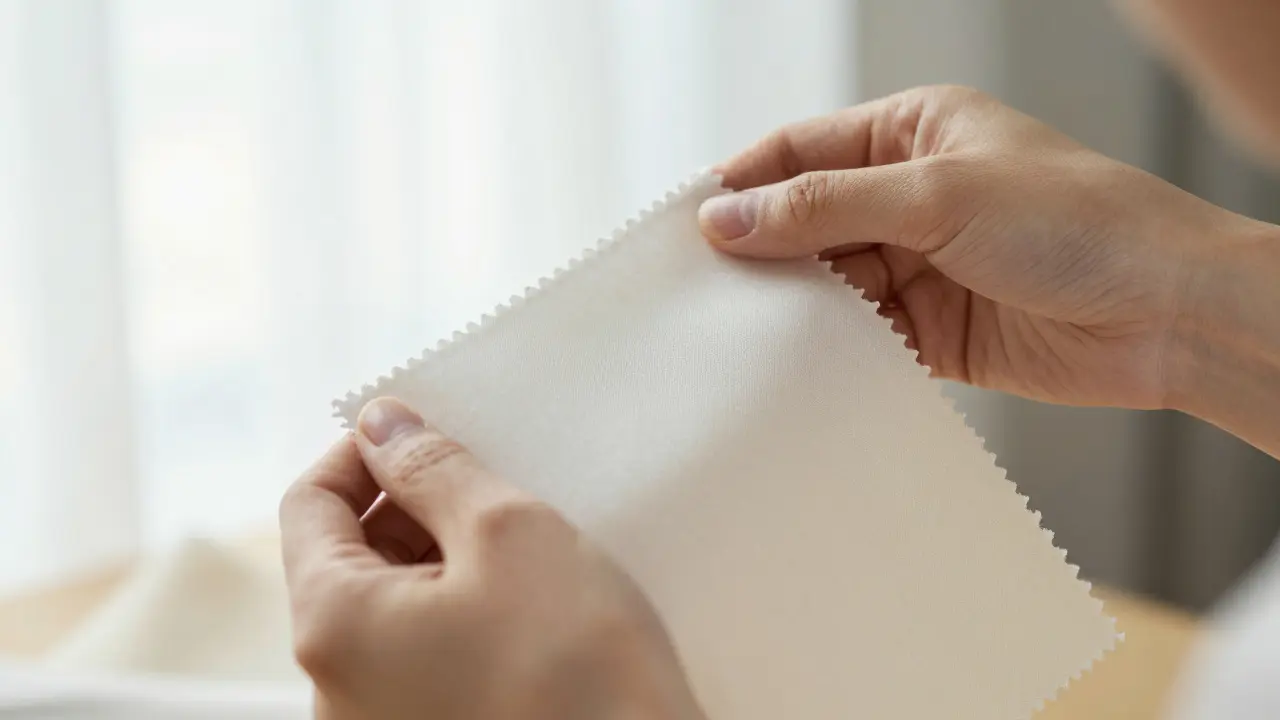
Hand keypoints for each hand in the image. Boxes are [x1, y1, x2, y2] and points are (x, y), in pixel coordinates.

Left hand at [279, 397, 704, 719]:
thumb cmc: (577, 674)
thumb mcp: (510, 535)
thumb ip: (433, 468)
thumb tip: (381, 426)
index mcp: (333, 627)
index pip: (310, 504)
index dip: (365, 451)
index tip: (426, 430)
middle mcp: (336, 689)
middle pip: (349, 558)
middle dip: (414, 507)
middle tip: (495, 486)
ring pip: (394, 608)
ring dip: (447, 559)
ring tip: (526, 551)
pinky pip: (426, 655)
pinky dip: (465, 614)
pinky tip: (531, 609)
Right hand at [698, 85, 1266, 410]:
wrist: (1169, 315)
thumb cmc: (1077, 224)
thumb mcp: (935, 196)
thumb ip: (824, 208)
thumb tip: (726, 218)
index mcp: (915, 133)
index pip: (802, 150)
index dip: (744, 185)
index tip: (688, 227)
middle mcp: (912, 196)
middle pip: (807, 221)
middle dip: (762, 255)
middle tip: (702, 294)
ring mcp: (922, 265)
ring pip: (830, 285)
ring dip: (795, 311)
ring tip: (743, 338)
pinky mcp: (936, 331)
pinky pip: (863, 340)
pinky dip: (833, 356)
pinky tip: (801, 371)